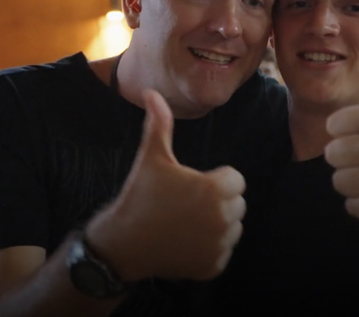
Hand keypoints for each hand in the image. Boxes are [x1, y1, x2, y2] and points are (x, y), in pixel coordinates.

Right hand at [86, 90, 245, 281]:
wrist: (121, 244)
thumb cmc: (139, 195)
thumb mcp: (151, 157)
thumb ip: (159, 124)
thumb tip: (151, 91)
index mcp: (216, 189)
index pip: (236, 180)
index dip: (215, 179)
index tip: (192, 184)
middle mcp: (223, 219)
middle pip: (237, 203)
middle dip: (218, 201)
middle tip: (188, 203)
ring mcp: (219, 246)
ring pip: (233, 227)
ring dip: (217, 224)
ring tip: (186, 221)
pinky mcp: (213, 267)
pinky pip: (223, 251)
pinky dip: (210, 248)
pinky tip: (186, 242)